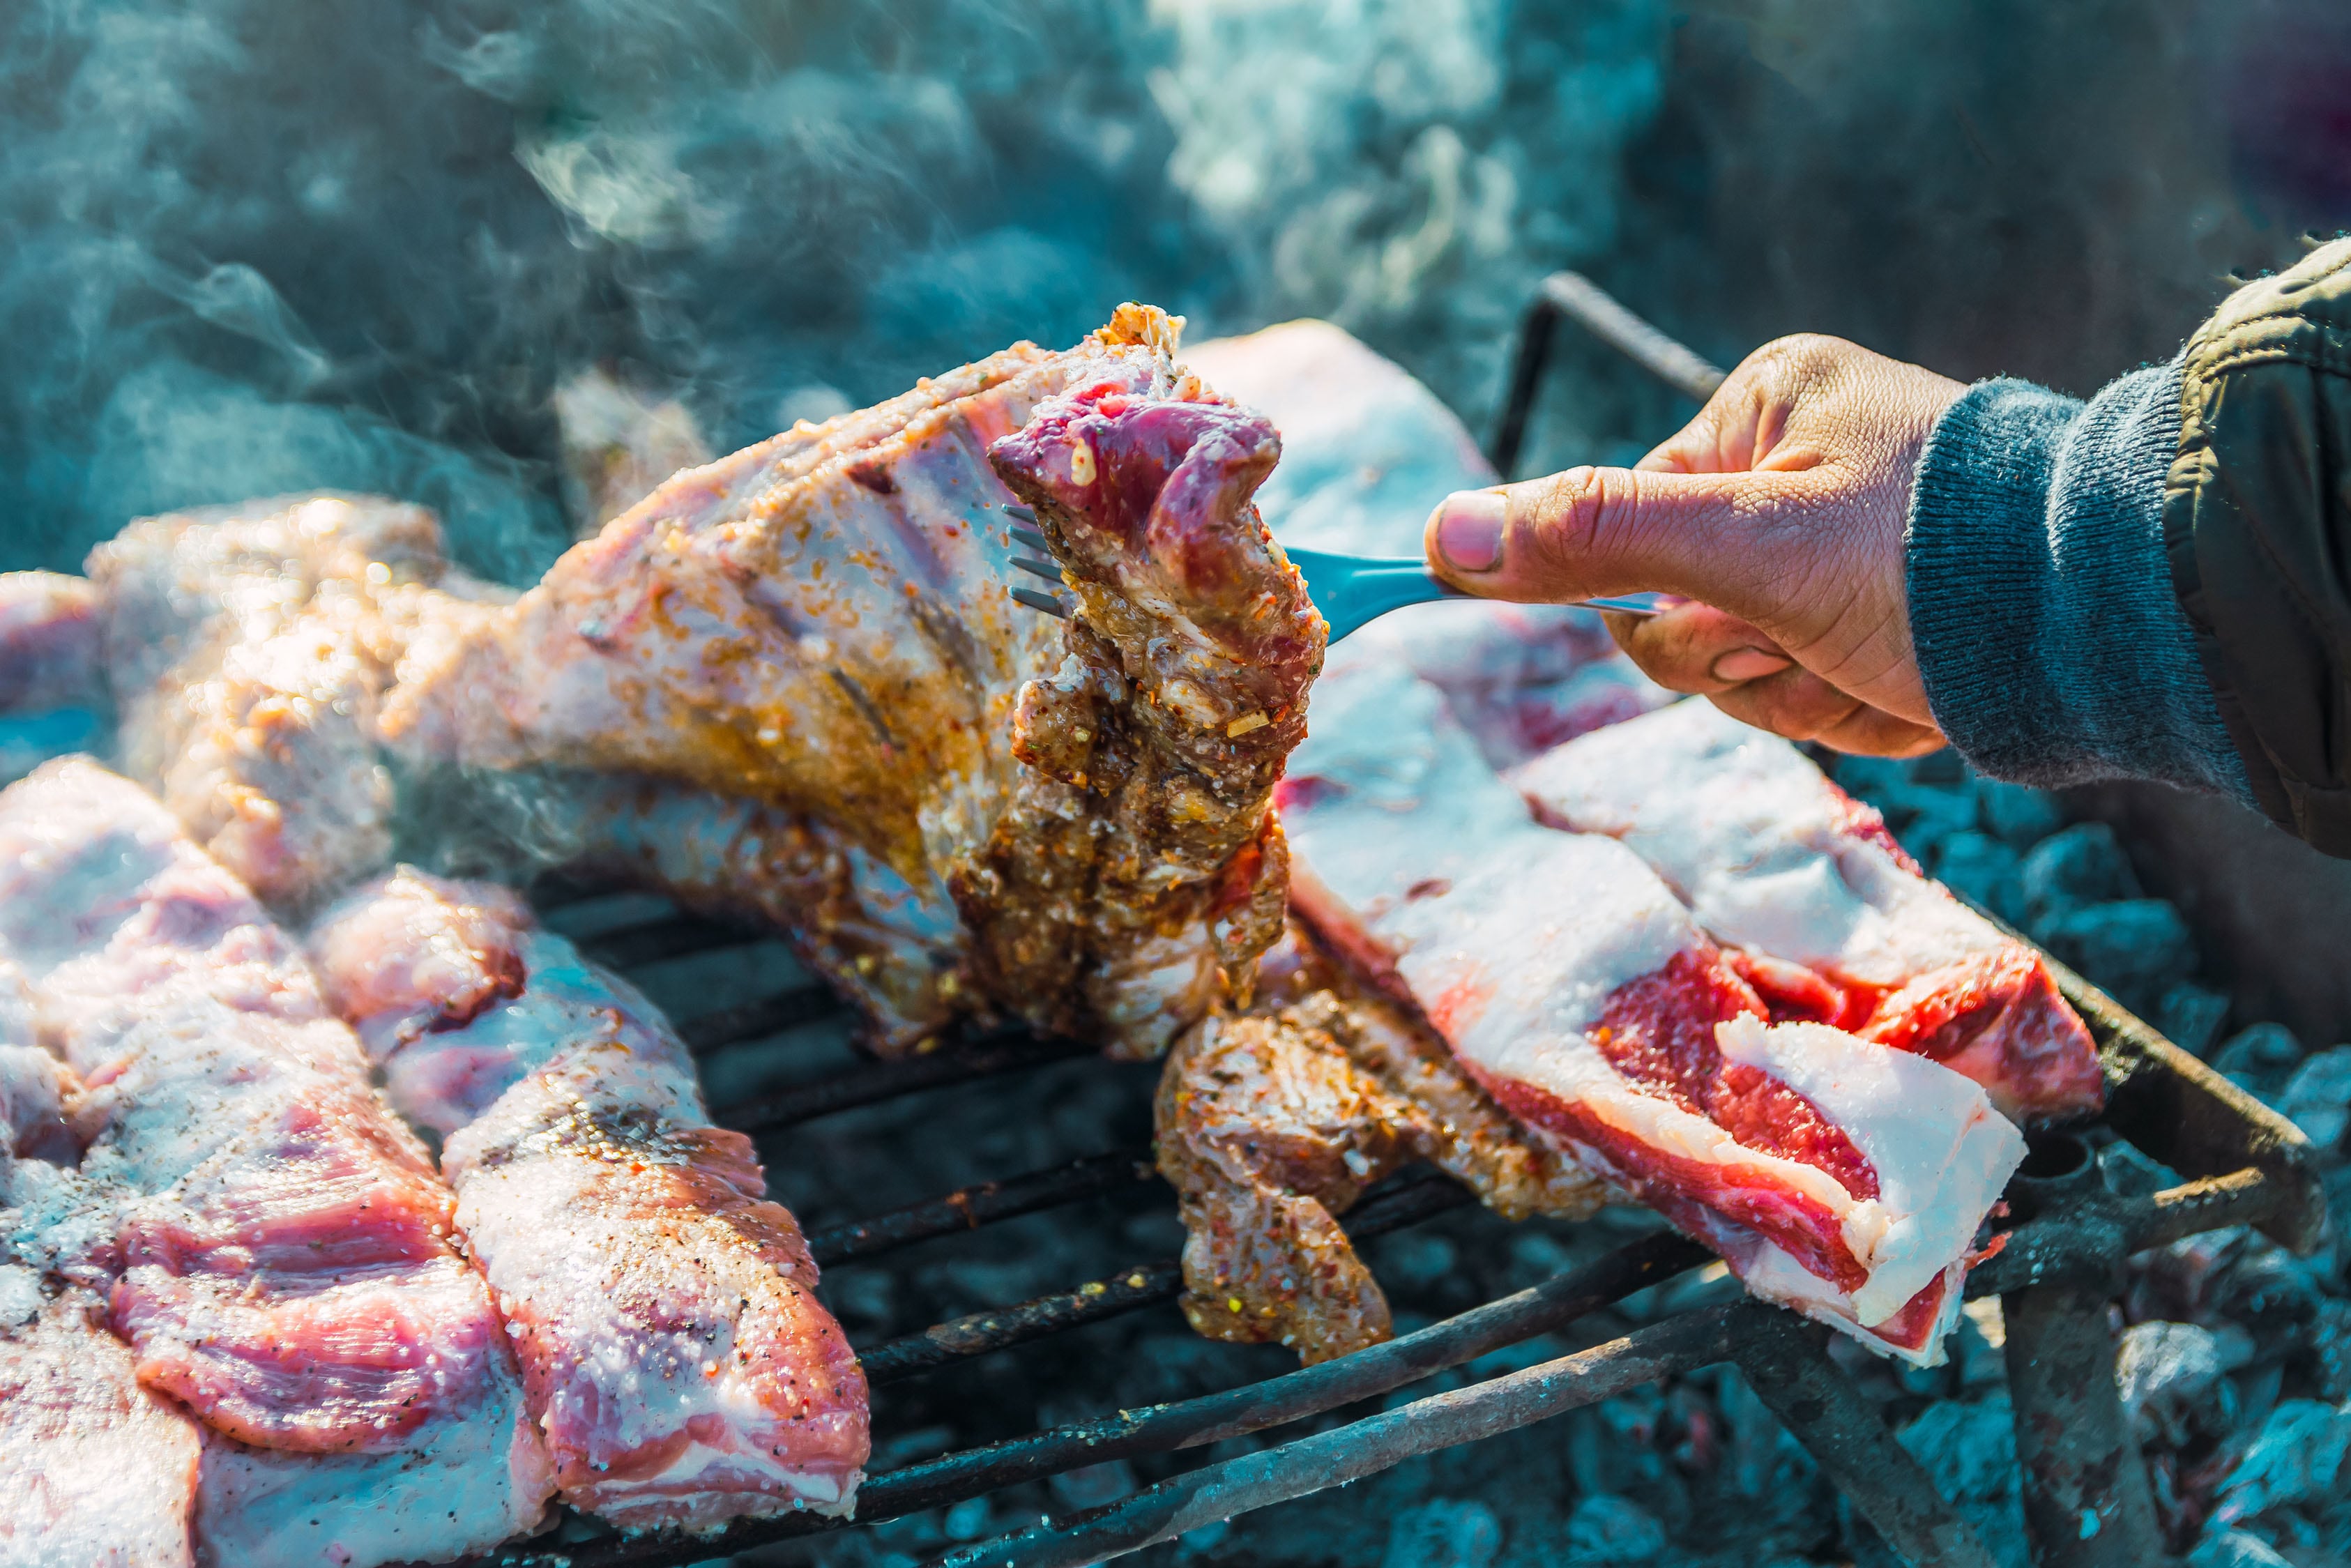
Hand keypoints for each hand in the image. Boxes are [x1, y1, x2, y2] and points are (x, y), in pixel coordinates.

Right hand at [1423, 334, 1964, 755]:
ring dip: (1801, 692)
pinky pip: (1807, 688)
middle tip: (1814, 643)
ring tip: (1876, 662)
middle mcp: (1794, 468)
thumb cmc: (1932, 558)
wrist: (2105, 627)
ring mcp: (1839, 546)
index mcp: (1759, 409)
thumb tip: (1443, 534)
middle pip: (1676, 610)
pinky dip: (1850, 706)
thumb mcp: (1746, 546)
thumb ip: (1592, 537)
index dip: (1661, 606)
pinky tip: (1907, 683)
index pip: (1623, 530)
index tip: (1731, 621)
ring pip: (1742, 663)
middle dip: (1744, 658)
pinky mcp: (1880, 612)